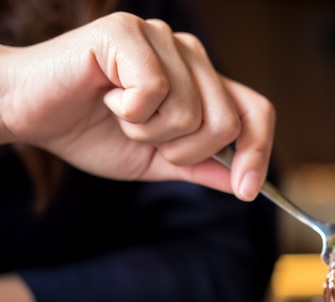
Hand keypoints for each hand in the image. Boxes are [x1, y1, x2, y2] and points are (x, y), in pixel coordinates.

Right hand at [0, 12, 273, 200]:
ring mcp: (162, 38)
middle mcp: (190, 54)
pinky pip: (155, 92)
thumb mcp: (157, 161)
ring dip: (149, 132)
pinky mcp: (130, 32)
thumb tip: (246, 184)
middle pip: (227, 122)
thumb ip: (202, 168)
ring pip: (191, 112)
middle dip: (183, 151)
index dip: (258, 152)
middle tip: (143, 137)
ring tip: (120, 115)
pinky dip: (128, 113)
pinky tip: (107, 98)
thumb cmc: (90, 132)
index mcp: (201, 82)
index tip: (247, 190)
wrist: (31, 114)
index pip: (255, 111)